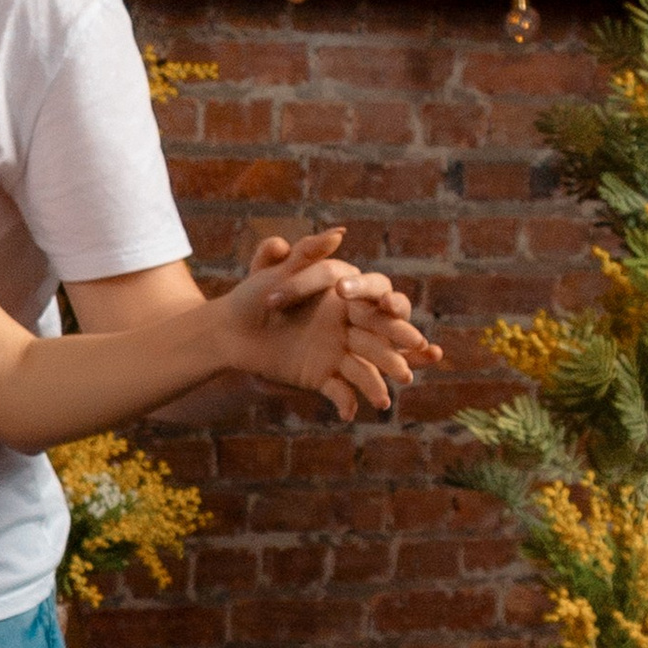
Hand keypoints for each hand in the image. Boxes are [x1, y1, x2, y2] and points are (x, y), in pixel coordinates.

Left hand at [223, 231, 440, 418]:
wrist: (230, 330)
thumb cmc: (253, 295)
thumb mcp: (277, 272)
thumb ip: (306, 253)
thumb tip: (338, 234)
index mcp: (344, 294)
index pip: (374, 294)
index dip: (384, 300)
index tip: (387, 305)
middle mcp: (349, 323)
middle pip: (382, 332)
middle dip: (399, 339)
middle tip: (417, 345)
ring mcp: (338, 351)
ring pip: (367, 366)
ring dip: (379, 380)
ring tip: (390, 392)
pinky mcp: (322, 375)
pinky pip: (341, 390)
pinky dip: (345, 402)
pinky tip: (349, 414)